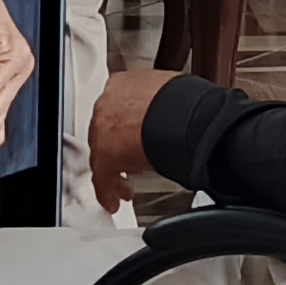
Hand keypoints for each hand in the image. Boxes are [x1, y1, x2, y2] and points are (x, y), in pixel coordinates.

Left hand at [85, 63, 167, 215]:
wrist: (181, 116)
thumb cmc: (184, 103)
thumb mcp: (168, 92)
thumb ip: (159, 101)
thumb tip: (174, 108)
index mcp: (121, 84)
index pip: (114, 106)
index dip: (122, 124)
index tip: (129, 133)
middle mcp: (107, 104)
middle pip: (103, 131)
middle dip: (115, 147)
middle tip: (128, 161)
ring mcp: (102, 130)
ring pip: (101, 154)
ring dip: (113, 170)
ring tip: (125, 185)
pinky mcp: (105, 156)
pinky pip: (102, 178)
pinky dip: (108, 190)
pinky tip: (114, 200)